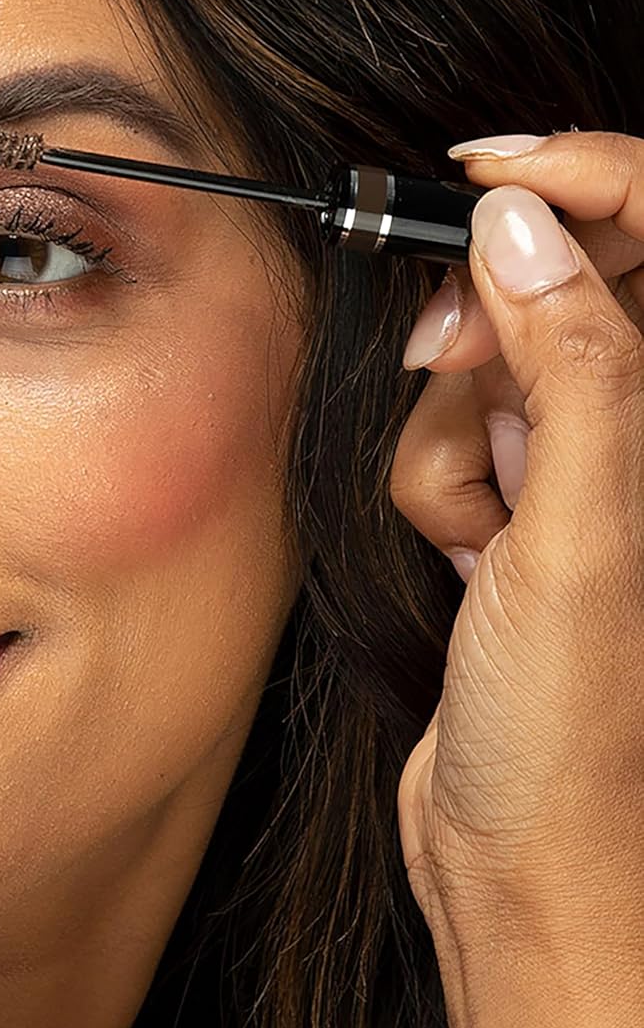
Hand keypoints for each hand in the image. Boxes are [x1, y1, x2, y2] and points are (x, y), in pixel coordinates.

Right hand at [389, 130, 643, 939]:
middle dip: (489, 339)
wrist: (523, 853)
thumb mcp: (580, 532)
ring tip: (480, 532)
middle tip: (454, 379)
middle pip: (560, 293)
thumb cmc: (580, 734)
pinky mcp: (524, 511)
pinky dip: (436, 490)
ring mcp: (590, 474)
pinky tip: (464, 559)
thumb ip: (572, 366)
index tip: (482, 173)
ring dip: (455, 443)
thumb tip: (525, 227)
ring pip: (490, 374)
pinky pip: (453, 443)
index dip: (584, 177)